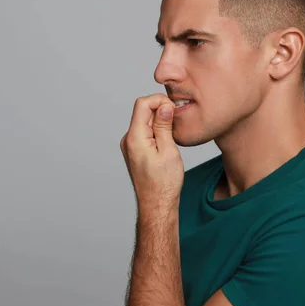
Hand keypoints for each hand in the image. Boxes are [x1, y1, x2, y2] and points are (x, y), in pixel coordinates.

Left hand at [120, 93, 184, 212]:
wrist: (156, 204)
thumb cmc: (164, 183)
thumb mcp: (169, 151)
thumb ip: (164, 126)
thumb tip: (164, 105)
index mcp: (134, 138)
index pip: (142, 104)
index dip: (159, 101)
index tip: (173, 109)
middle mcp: (128, 140)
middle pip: (142, 111)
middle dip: (160, 110)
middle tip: (176, 121)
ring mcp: (129, 146)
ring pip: (144, 121)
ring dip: (159, 121)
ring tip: (173, 134)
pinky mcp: (134, 151)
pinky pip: (144, 132)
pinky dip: (156, 130)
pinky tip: (167, 142)